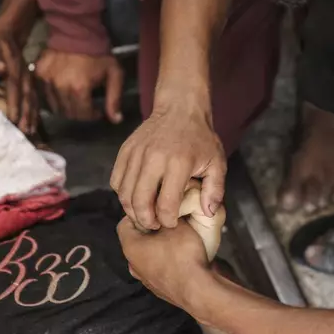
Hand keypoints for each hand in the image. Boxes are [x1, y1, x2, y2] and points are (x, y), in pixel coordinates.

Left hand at [0, 28, 37, 134]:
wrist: (9, 34)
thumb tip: (0, 70)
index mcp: (13, 68)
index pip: (14, 88)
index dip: (14, 103)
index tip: (14, 119)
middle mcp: (24, 77)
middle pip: (27, 98)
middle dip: (27, 115)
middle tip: (25, 132)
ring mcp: (29, 81)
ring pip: (33, 100)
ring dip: (33, 116)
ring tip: (31, 132)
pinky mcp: (30, 84)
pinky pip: (34, 100)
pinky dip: (35, 112)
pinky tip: (34, 124)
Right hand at [35, 49, 123, 122]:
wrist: (78, 31)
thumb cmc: (99, 54)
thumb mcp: (114, 75)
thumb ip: (114, 99)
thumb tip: (116, 120)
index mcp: (79, 89)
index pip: (83, 114)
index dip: (92, 115)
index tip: (97, 110)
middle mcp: (61, 87)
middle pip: (69, 112)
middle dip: (80, 112)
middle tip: (87, 105)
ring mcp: (48, 80)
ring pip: (56, 106)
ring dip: (66, 107)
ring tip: (75, 99)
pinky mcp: (39, 74)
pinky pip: (46, 93)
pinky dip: (54, 96)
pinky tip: (63, 90)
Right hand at [110, 104, 225, 230]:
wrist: (179, 108)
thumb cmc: (200, 138)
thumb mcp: (217, 162)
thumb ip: (215, 190)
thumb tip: (208, 213)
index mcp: (178, 163)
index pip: (166, 204)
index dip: (167, 221)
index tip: (171, 223)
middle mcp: (154, 158)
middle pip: (140, 202)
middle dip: (146, 221)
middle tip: (154, 225)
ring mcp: (136, 153)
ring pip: (124, 193)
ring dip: (132, 210)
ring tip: (144, 215)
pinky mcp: (125, 150)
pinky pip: (116, 180)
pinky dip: (122, 194)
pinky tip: (135, 197)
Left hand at [117, 216, 210, 308]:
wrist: (198, 290)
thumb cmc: (183, 254)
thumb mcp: (178, 225)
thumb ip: (169, 215)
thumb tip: (169, 211)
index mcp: (130, 247)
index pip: (125, 223)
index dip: (139, 213)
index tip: (155, 209)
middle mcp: (133, 265)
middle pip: (136, 240)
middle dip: (150, 230)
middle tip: (166, 223)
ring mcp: (145, 280)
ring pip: (147, 256)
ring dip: (158, 247)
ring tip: (176, 240)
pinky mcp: (159, 290)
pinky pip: (158, 269)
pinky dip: (166, 262)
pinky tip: (181, 258)